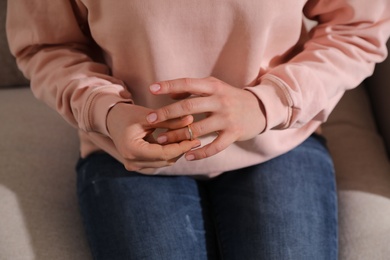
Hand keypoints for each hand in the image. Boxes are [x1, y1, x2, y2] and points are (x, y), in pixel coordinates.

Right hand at [107, 102, 199, 171]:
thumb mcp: (148, 116)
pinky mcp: (138, 165)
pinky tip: (178, 142)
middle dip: (181, 149)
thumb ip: (169, 120)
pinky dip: (169, 152)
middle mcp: (132, 162)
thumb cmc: (127, 114)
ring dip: (177, 152)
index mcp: (132, 150)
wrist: (110, 120)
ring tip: (189, 139)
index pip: (163, 153)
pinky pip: (158, 161)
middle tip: (196, 138)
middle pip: (165, 160)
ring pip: (163, 162)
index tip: (196, 139)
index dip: (181, 147)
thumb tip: (191, 120)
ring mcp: (134, 165)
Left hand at [146, 77, 265, 160]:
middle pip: (189, 107)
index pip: (188, 83)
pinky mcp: (234, 134)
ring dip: (177, 136)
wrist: (261, 109)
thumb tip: (171, 93)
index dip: (169, 85)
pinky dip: (200, 152)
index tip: (152, 89)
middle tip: (149, 119)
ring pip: (197, 129)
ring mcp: (227, 118)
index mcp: (214, 86)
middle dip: (167, 113)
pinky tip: (187, 156)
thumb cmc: (231, 97)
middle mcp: (220, 101)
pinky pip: (214, 146)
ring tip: (162, 140)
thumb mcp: (215, 87)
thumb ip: (194, 89)